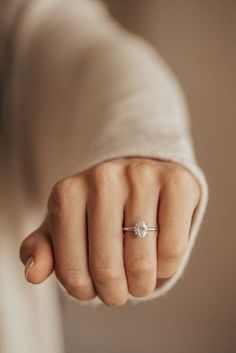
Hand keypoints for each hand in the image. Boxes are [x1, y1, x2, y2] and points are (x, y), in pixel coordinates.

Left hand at [20, 157, 199, 305]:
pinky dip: (167, 267)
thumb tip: (33, 274)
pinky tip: (159, 259)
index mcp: (67, 193)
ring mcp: (141, 177)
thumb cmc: (98, 210)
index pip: (70, 269)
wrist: (137, 176)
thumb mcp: (64, 226)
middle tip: (118, 291)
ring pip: (141, 262)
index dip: (83, 291)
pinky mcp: (176, 182)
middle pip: (106, 268)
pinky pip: (172, 249)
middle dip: (114, 293)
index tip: (92, 289)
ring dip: (141, 284)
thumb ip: (43, 249)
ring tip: (139, 279)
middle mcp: (102, 178)